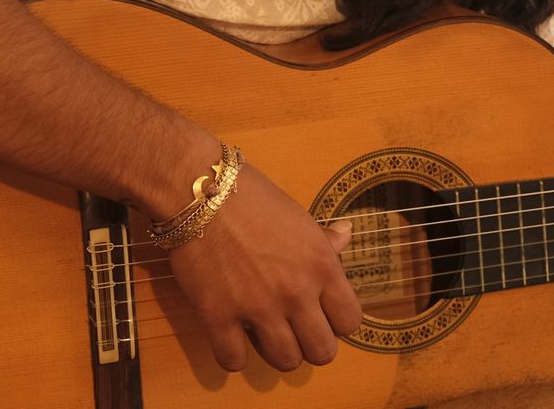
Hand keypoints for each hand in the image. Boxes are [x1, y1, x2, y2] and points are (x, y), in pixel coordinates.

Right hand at [166, 163, 363, 371]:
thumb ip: (325, 240)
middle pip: (322, 352)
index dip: (337, 323)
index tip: (322, 316)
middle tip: (297, 333)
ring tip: (267, 336)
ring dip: (278, 353)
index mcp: (322, 266)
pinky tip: (232, 338)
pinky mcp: (218, 315)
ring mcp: (257, 306)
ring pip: (285, 362)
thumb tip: (346, 235)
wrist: (203, 191)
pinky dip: (233, 355)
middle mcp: (296, 291)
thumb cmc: (254, 200)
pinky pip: (233, 361)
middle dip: (312, 347)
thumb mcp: (301, 219)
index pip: (350, 321)